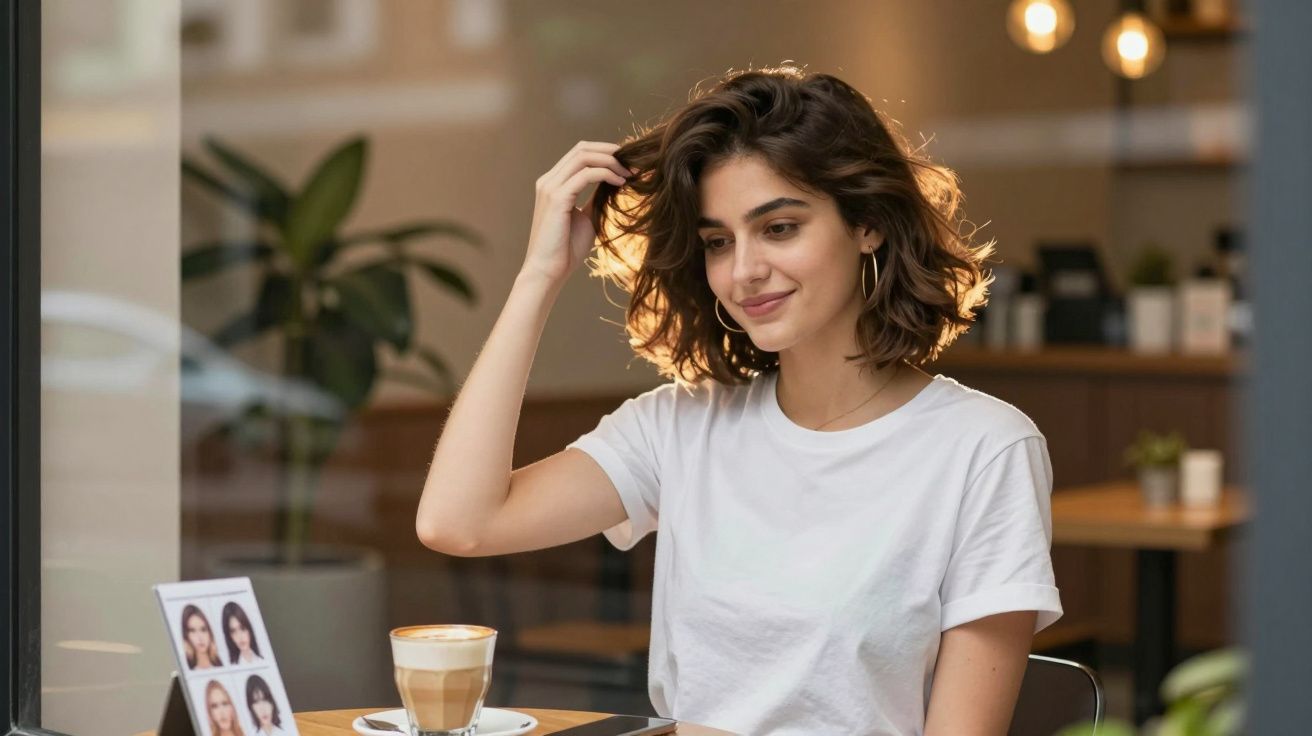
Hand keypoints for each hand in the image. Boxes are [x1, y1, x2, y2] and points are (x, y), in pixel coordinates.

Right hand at [521, 141, 631, 284]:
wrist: (548, 271)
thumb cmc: (566, 249)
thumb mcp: (586, 217)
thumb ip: (594, 198)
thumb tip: (613, 184)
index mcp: (553, 183)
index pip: (579, 153)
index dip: (605, 152)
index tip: (628, 163)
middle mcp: (549, 180)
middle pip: (582, 148)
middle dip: (610, 151)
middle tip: (633, 162)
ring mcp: (551, 187)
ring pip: (584, 157)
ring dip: (611, 161)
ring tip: (630, 173)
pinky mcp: (557, 198)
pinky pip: (586, 174)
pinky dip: (606, 173)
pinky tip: (621, 183)